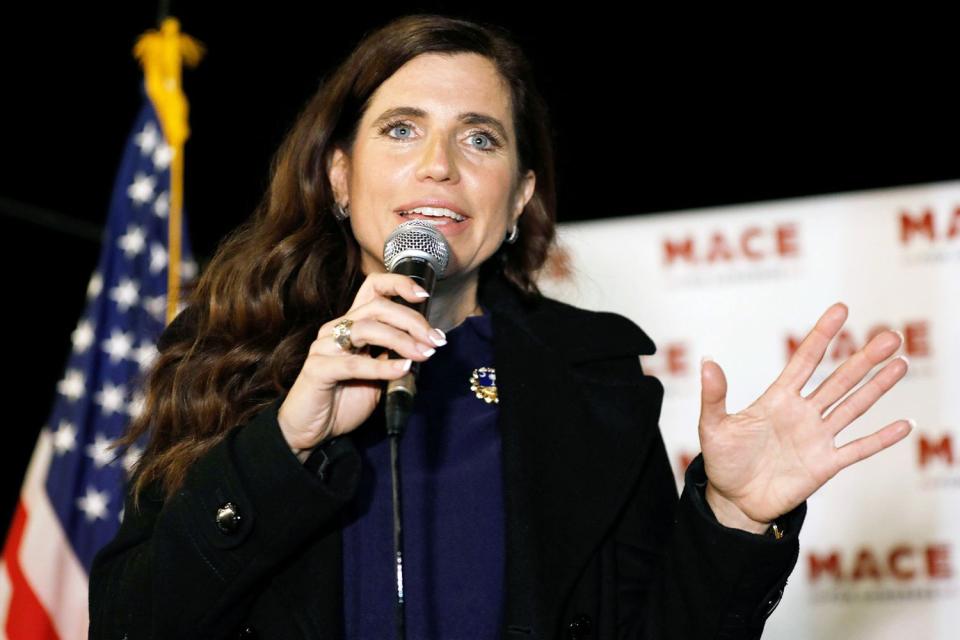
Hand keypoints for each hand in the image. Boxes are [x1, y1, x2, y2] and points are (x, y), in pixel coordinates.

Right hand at [277, 273, 446, 455]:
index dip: (398, 284)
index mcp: (352, 324)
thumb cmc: (345, 401)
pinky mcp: (318, 369)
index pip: (373, 287)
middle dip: (411, 320)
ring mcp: (324, 347)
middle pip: (377, 307)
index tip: (423, 296)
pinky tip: (402, 370)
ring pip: (366, 329)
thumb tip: (425, 345)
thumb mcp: (378, 375)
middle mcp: (337, 328)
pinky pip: (353, 364)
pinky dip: (381, 367)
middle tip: (434, 340)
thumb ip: (394, 356)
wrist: (314, 432)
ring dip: (401, 340)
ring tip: (423, 354)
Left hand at [698, 302, 911, 532]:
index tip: (841, 310)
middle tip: (891, 335)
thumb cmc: (723, 461)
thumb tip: (707, 363)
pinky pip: (858, 448)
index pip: (805, 360)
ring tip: (901, 363)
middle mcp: (803, 413)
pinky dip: (881, 438)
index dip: (822, 335)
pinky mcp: (825, 464)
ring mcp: (817, 438)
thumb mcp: (712, 426)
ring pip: (853, 406)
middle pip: (839, 379)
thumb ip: (715, 396)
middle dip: (864, 358)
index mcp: (777, 398)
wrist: (733, 501)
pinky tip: (904, 424)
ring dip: (877, 386)